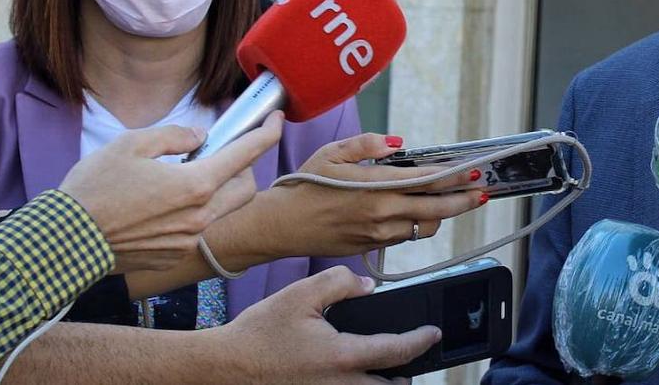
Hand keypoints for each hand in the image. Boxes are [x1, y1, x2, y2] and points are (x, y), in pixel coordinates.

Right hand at [59, 112, 283, 272]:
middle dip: (244, 166)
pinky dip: (194, 211)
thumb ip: (174, 136)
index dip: (266, 132)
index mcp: (195, 185)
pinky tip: (164, 203)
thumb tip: (199, 137)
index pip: (246, 154)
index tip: (275, 119)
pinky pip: (197, 228)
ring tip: (186, 175)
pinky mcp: (174, 255)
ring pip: (222, 209)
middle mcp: (199, 217)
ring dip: (217, 189)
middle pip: (245, 188)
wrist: (65, 242)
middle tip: (223, 151)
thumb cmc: (93, 190)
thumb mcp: (130, 144)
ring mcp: (188, 240)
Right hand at [209, 133, 484, 265]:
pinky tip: (424, 210)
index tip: (472, 171)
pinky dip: (420, 223)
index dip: (452, 177)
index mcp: (373, 187)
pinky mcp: (373, 246)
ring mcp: (378, 233)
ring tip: (457, 200)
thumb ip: (367, 144)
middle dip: (463, 200)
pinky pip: (406, 235)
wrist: (282, 225)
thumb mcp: (332, 154)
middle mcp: (380, 213)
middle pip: (434, 208)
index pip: (424, 181)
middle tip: (483, 191)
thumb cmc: (305, 185)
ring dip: (443, 214)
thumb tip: (399, 142)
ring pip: (423, 226)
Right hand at [212, 266, 438, 383]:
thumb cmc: (259, 333)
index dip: (421, 341)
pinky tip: (354, 374)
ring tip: (390, 371)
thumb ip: (341, 283)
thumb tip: (367, 286)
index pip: (397, 351)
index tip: (433, 333)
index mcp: (342, 356)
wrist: (225, 366)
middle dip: (407, 375)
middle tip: (414, 359)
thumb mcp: (302, 294)